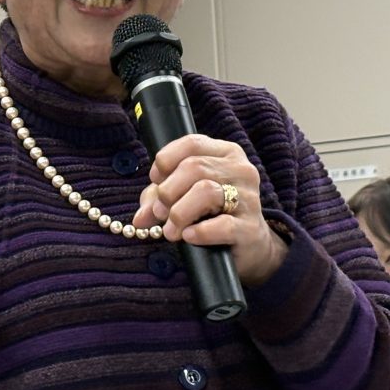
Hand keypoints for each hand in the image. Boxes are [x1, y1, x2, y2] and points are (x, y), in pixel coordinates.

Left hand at [132, 134, 288, 285]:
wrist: (249, 245)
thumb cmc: (212, 213)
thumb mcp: (183, 197)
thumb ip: (157, 199)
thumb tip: (139, 218)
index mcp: (226, 153)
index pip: (191, 144)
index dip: (166, 162)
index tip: (156, 181)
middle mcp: (240, 170)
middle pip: (194, 167)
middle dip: (168, 192)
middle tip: (159, 213)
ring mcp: (249, 198)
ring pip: (206, 191)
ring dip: (179, 213)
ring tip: (171, 230)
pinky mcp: (250, 227)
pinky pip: (222, 225)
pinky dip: (199, 232)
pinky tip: (189, 237)